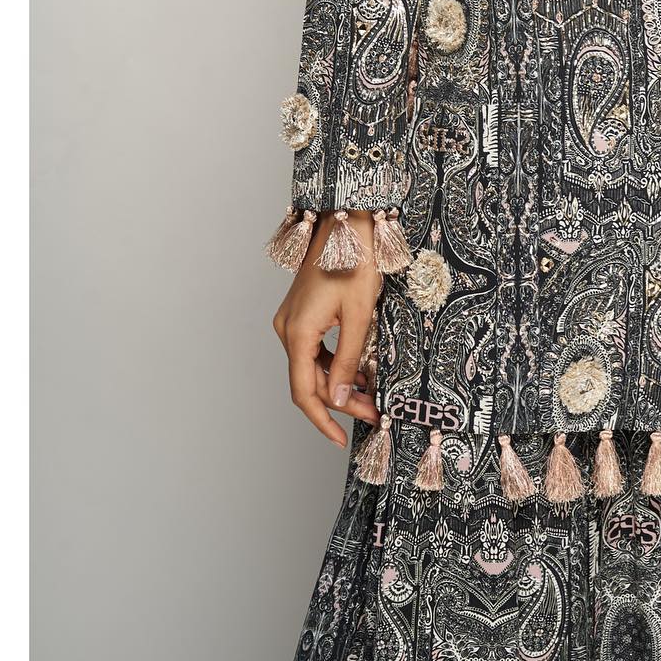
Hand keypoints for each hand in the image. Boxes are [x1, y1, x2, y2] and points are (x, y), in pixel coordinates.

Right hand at [271, 210, 383, 448]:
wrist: (346, 222)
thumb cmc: (354, 260)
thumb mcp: (360, 315)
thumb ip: (349, 360)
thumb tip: (341, 399)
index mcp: (298, 333)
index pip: (304, 392)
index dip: (322, 420)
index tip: (341, 438)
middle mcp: (288, 329)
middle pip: (310, 381)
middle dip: (342, 401)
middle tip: (373, 412)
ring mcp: (292, 321)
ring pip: (313, 366)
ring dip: (340, 383)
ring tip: (371, 393)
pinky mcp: (301, 313)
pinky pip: (315, 349)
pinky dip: (335, 363)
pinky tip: (358, 369)